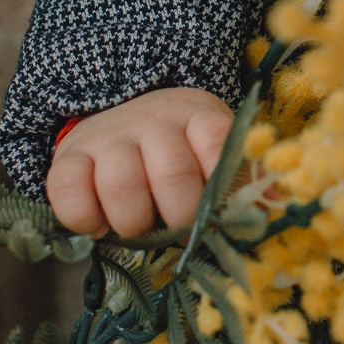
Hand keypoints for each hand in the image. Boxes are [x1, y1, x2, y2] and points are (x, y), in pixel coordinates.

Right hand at [45, 88, 234, 238]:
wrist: (118, 127)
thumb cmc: (176, 157)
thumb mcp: (213, 160)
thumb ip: (242, 184)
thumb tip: (274, 206)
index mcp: (199, 117)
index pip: (218, 143)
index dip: (218, 184)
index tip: (214, 208)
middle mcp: (154, 120)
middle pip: (172, 174)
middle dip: (178, 217)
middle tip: (174, 224)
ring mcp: (109, 135)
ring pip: (121, 185)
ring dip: (133, 222)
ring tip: (138, 226)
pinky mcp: (69, 155)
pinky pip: (69, 191)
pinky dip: (85, 219)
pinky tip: (100, 223)